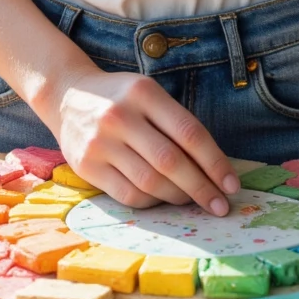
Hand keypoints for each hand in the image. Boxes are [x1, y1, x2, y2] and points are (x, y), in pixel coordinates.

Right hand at [43, 62, 240, 215]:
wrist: (67, 95)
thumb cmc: (120, 97)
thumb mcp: (148, 94)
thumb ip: (175, 124)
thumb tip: (213, 168)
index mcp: (144, 93)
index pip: (189, 132)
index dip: (215, 162)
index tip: (232, 184)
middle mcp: (120, 115)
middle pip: (171, 162)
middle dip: (202, 188)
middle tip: (220, 206)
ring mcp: (100, 142)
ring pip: (150, 182)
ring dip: (178, 197)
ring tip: (191, 200)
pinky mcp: (86, 165)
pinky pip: (128, 195)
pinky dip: (151, 202)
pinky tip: (161, 199)